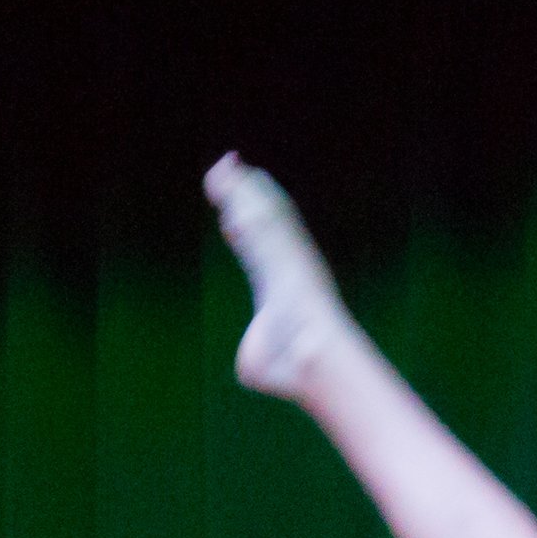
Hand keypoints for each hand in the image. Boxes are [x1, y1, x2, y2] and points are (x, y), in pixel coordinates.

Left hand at [205, 155, 352, 396]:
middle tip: (224, 168)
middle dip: (243, 195)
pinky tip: (230, 174)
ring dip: (244, 189)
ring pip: (265, 214)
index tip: (229, 216)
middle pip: (263, 223)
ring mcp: (290, 257)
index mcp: (279, 288)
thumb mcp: (258, 364)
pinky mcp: (288, 251)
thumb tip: (250, 364)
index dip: (243, 230)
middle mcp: (286, 266)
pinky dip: (249, 195)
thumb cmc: (292, 372)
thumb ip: (252, 358)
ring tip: (225, 165)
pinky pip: (266, 216)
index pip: (259, 251)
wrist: (311, 362)